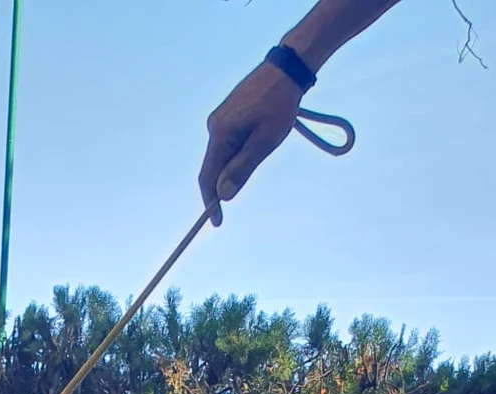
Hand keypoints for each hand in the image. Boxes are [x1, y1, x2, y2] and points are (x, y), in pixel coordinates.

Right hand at [199, 61, 303, 223]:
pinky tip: (258, 143)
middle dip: (225, 184)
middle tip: (249, 182)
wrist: (287, 69)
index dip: (211, 202)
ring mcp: (220, 119)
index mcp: (220, 133)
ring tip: (264, 149)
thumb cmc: (280, 104)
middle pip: (214, 167)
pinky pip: (228, 144)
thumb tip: (223, 195)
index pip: (208, 177)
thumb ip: (243, 168)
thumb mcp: (265, 141)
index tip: (217, 222)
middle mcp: (214, 126)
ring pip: (223, 156)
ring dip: (236, 166)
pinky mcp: (228, 116)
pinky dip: (238, 154)